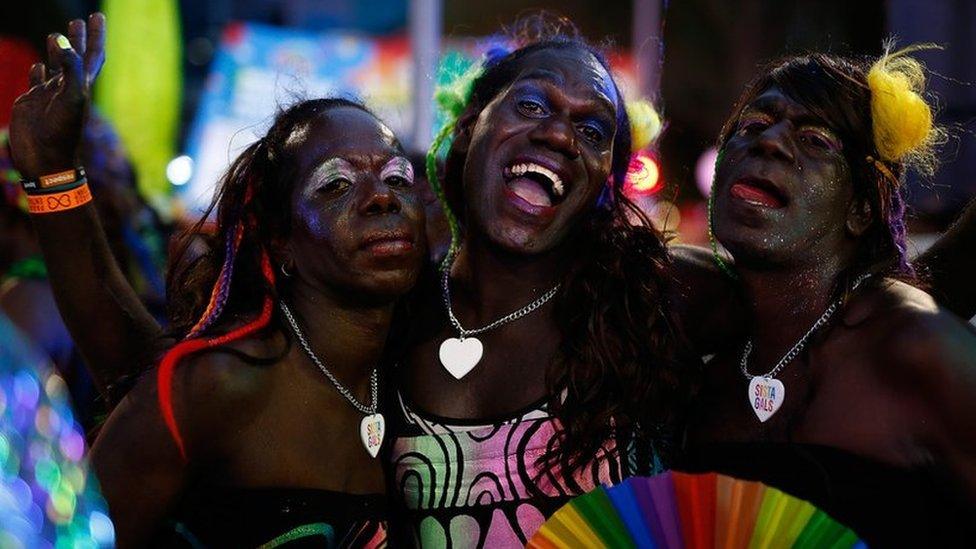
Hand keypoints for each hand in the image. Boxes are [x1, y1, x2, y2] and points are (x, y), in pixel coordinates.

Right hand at [9, 13, 105, 179]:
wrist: (46, 162)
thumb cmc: (62, 134)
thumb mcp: (71, 98)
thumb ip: (70, 68)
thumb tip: (62, 39)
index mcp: (82, 86)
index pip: (92, 55)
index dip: (96, 36)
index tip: (98, 16)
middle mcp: (68, 88)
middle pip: (75, 57)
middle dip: (78, 38)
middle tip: (79, 20)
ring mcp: (50, 95)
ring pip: (56, 67)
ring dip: (58, 51)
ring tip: (56, 35)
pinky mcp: (32, 103)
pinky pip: (37, 82)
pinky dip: (38, 71)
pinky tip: (40, 65)